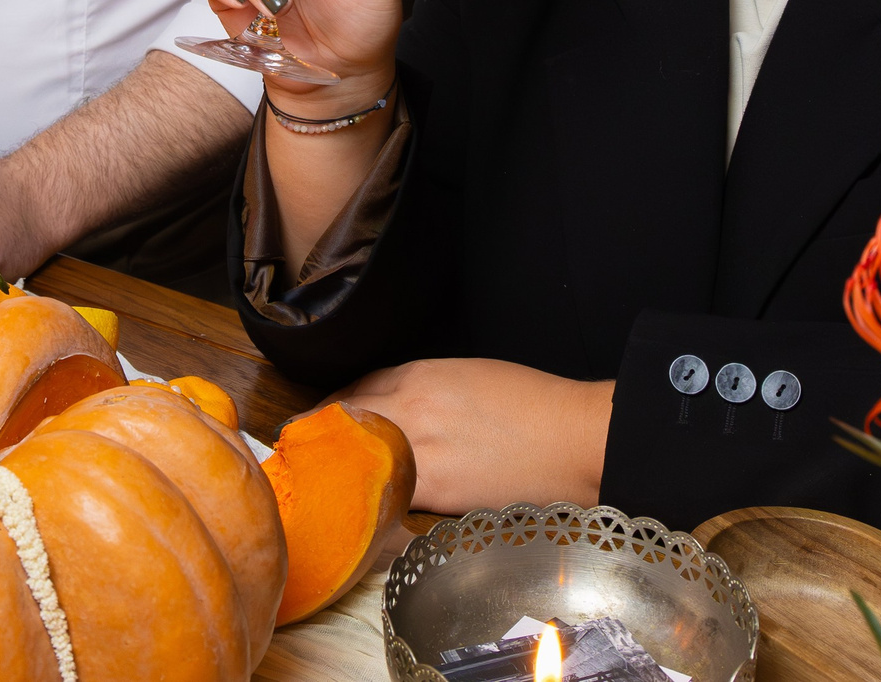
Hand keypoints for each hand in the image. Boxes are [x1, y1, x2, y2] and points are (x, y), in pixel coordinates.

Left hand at [335, 359, 612, 513]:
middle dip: (320, 438)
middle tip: (304, 456)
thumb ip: (423, 388)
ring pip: (356, 457)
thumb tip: (394, 407)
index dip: (332, 408)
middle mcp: (410, 409)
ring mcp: (420, 450)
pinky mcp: (435, 491)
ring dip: (336, 469)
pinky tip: (362, 506)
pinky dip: (369, 496)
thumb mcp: (470, 375)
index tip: (320, 423)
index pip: (355, 388)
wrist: (577, 440)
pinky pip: (385, 491)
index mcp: (420, 376)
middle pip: (344, 422)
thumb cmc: (535, 405)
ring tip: (323, 484)